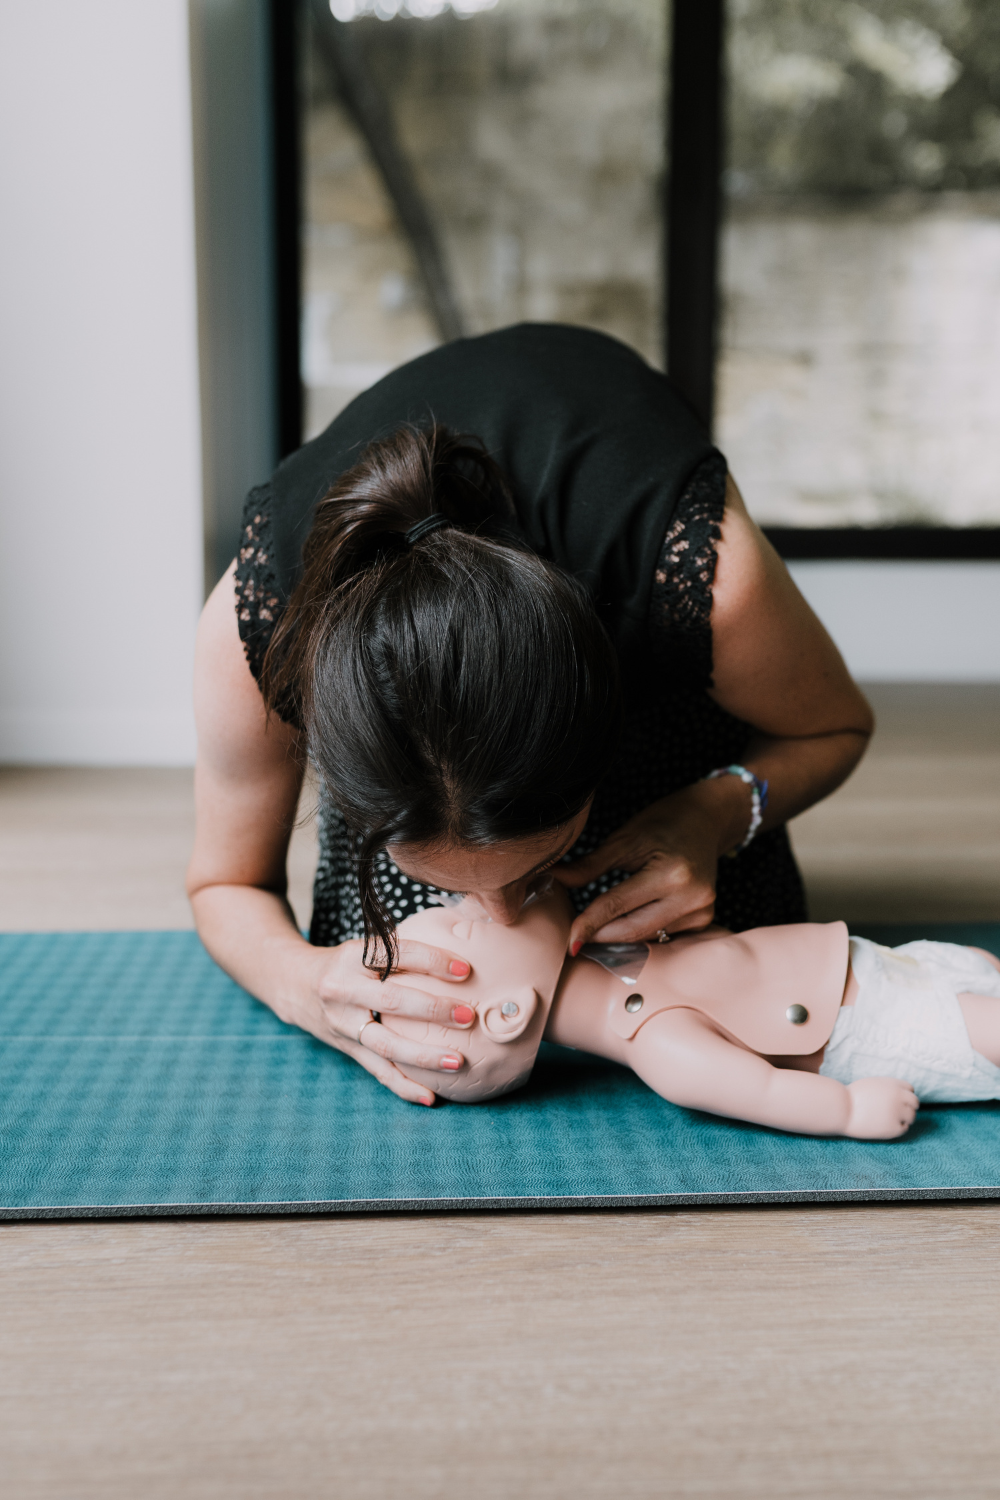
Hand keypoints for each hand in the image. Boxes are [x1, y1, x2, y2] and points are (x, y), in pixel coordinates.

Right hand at [296, 937, 476, 1105]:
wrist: (296, 985)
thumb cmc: (347, 963)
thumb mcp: (364, 946)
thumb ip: (402, 948)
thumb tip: (460, 942)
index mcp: (353, 957)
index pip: (397, 955)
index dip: (431, 960)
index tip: (465, 970)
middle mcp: (344, 989)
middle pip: (392, 1001)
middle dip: (432, 1009)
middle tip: (468, 1016)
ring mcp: (343, 1023)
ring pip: (385, 1044)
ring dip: (423, 1056)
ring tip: (458, 1062)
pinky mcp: (347, 1048)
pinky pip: (378, 1071)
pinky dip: (404, 1086)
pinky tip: (431, 1097)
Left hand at [555, 778, 753, 951]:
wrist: (706, 819)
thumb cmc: (663, 824)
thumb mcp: (624, 839)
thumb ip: (590, 865)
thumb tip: (554, 878)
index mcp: (671, 873)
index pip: (617, 906)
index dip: (589, 923)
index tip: (568, 940)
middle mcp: (691, 897)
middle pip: (632, 930)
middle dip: (601, 935)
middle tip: (575, 936)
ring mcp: (701, 912)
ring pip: (646, 935)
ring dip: (618, 935)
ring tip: (598, 925)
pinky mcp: (704, 920)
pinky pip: (662, 934)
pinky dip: (641, 931)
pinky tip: (627, 921)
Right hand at [844, 1077, 918, 1138]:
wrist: (841, 1109)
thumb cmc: (851, 1097)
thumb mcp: (871, 1084)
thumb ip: (887, 1088)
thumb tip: (898, 1095)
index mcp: (892, 1084)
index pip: (910, 1090)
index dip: (904, 1096)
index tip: (897, 1101)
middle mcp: (898, 1097)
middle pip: (915, 1103)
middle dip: (908, 1107)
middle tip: (899, 1112)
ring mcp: (897, 1112)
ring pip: (911, 1116)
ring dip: (904, 1118)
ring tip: (890, 1120)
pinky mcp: (893, 1128)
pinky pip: (903, 1128)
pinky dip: (898, 1128)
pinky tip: (886, 1127)